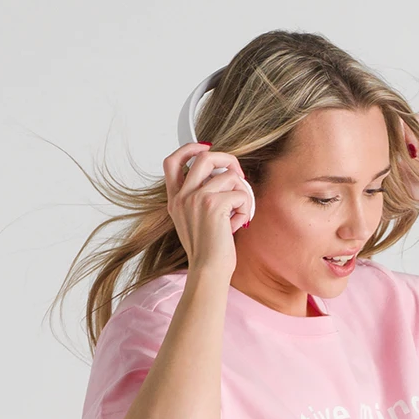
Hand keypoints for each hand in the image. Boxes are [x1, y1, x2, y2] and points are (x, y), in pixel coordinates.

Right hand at [163, 141, 253, 276]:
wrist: (208, 270)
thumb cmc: (207, 250)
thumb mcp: (194, 220)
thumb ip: (199, 198)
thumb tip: (223, 176)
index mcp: (175, 199)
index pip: (172, 161)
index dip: (189, 149)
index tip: (205, 148)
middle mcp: (182, 196)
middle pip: (205, 157)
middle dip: (228, 160)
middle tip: (239, 174)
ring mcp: (196, 198)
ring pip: (230, 176)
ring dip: (241, 193)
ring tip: (239, 212)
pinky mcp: (213, 205)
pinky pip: (241, 194)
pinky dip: (246, 208)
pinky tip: (239, 224)